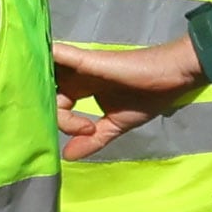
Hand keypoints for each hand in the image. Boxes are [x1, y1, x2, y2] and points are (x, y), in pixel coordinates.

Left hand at [54, 34, 204, 155]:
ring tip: (57, 107)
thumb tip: (67, 157)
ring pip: (42, 73)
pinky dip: (43, 60)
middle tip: (78, 123)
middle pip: (43, 91)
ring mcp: (77, 66)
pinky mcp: (84, 60)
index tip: (89, 131)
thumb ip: (92, 140)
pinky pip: (55, 55)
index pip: (54, 106)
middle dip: (48, 110)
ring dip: (39, 88)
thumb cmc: (149, 96)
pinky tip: (42, 75)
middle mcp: (74, 76)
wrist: (173, 77)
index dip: (64, 123)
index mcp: (79, 89)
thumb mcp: (115, 125)